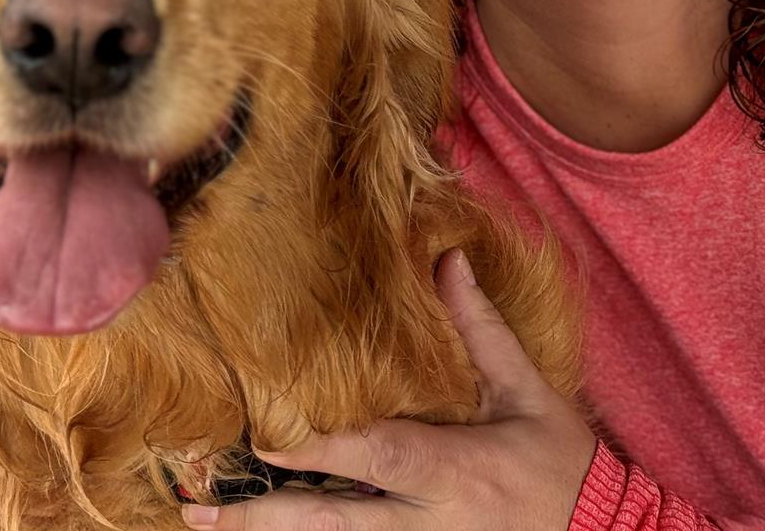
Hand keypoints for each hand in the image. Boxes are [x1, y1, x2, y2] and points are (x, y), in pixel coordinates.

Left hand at [178, 248, 597, 530]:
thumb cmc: (563, 463)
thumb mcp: (530, 393)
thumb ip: (482, 332)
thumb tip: (447, 259)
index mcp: (455, 471)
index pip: (378, 458)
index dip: (322, 451)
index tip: (265, 438)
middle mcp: (429, 524)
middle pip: (333, 526)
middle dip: (265, 518)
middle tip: (201, 509)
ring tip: (211, 522)